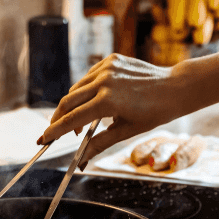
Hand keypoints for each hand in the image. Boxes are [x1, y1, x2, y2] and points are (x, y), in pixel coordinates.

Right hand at [41, 54, 198, 165]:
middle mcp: (104, 81)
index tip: (43, 140)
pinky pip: (89, 77)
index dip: (55, 131)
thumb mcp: (126, 131)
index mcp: (107, 101)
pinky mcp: (111, 59)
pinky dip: (87, 90)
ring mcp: (107, 67)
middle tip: (55, 132)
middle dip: (58, 118)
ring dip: (73, 105)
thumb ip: (99, 143)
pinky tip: (95, 100)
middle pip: (68, 101)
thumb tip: (80, 160)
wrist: (175, 88)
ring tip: (82, 122)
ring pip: (77, 88)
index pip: (72, 119)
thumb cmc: (155, 113)